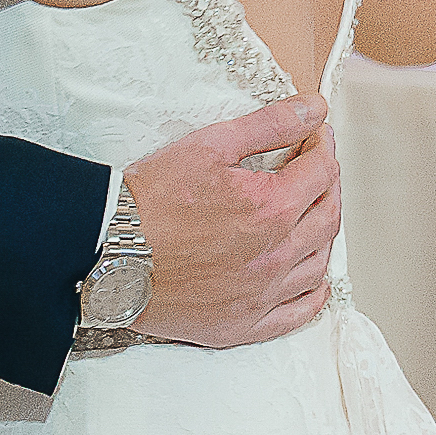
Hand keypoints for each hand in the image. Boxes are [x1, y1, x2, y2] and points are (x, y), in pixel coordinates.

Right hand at [123, 97, 340, 348]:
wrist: (107, 253)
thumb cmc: (150, 201)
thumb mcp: (209, 145)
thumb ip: (269, 125)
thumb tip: (314, 110)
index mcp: (271, 208)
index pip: (321, 172)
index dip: (321, 147)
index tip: (314, 136)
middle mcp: (276, 256)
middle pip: (327, 216)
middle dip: (327, 185)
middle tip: (316, 167)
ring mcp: (262, 295)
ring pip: (318, 262)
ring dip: (323, 232)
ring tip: (311, 212)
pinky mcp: (244, 324)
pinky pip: (299, 312)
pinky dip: (315, 291)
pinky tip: (314, 277)